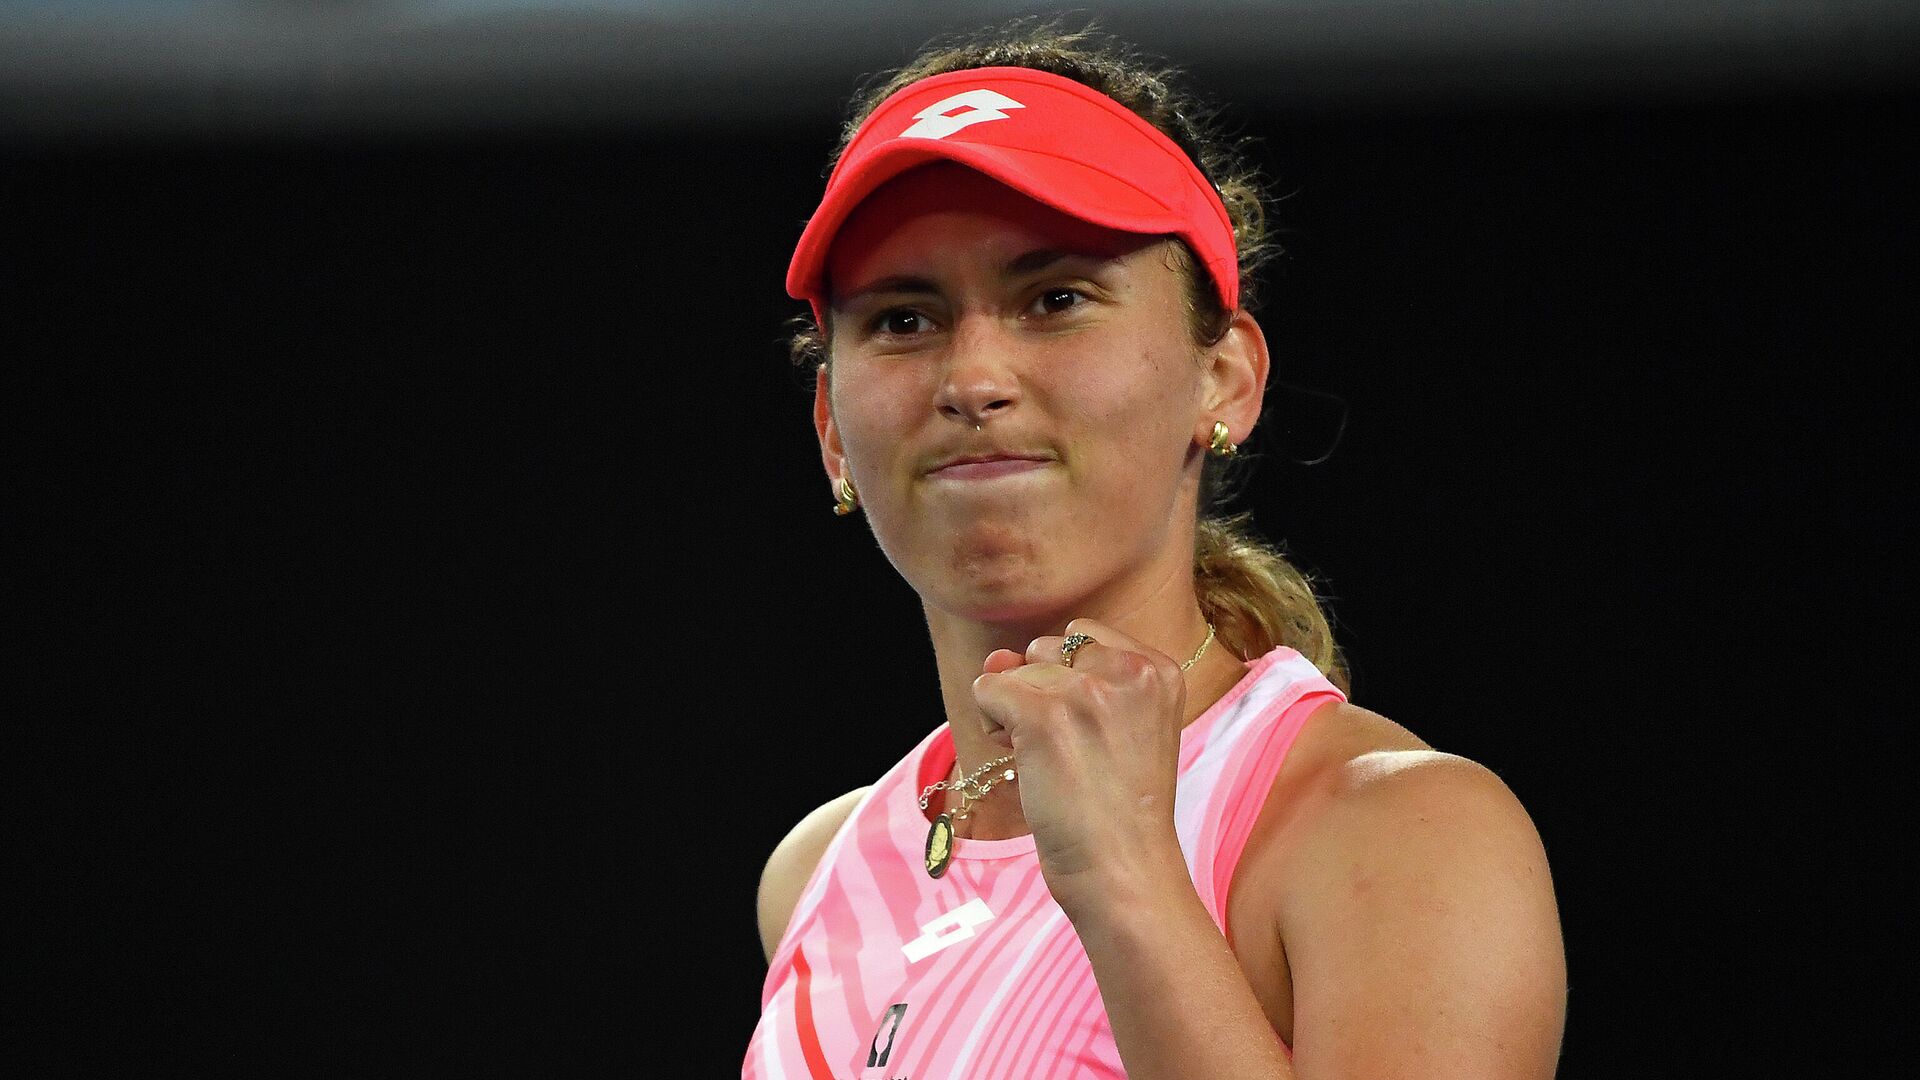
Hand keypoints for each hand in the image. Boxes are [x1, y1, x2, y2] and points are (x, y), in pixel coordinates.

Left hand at [971, 618, 1191, 908]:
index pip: (1084, 635)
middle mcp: (1128, 670)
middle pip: (1048, 649)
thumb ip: (1064, 679)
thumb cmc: (1119, 807)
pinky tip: (1023, 761)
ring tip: (1048, 759)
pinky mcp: (1044, 715)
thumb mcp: (1118, 727)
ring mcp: (1086, 690)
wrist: (1124, 868)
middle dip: (1040, 691)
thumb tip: (996, 656)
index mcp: (1158, 669)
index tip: (1090, 729)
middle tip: (1067, 748)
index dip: (1069, 679)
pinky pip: (988, 690)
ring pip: (1015, 671)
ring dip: (1014, 711)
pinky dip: (991, 724)